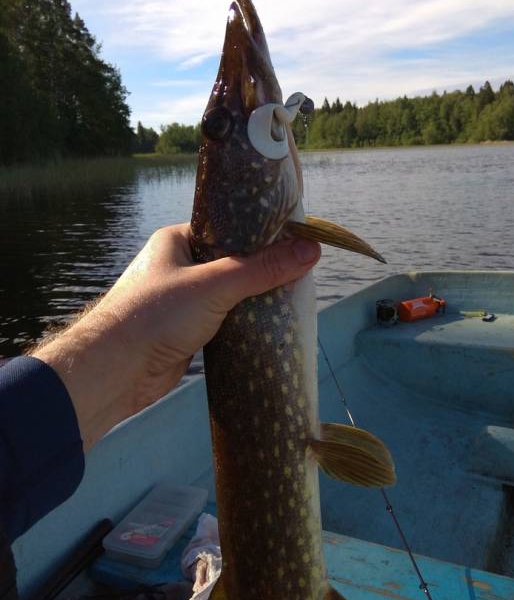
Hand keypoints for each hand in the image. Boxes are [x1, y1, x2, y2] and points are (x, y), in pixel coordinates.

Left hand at [33, 224, 319, 450]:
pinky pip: (224, 321)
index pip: (226, 228)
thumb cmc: (157, 314)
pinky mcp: (188, 332)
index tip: (293, 238)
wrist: (116, 371)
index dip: (259, 233)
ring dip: (254, 299)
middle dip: (261, 269)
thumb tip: (311, 250)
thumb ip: (262, 269)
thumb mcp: (215, 285)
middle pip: (231, 262)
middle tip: (300, 269)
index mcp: (176, 241)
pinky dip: (244, 323)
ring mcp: (182, 301)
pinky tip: (270, 324)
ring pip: (229, 294)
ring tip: (293, 295)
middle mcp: (178, 267)